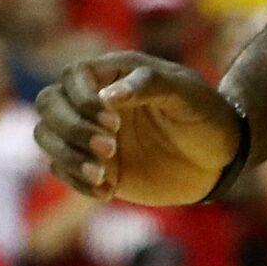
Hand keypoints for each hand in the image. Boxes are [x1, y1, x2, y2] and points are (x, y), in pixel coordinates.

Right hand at [35, 53, 238, 205]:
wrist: (219, 157)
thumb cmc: (205, 114)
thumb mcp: (185, 93)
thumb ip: (148, 85)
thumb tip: (108, 95)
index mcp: (114, 74)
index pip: (72, 77)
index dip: (83, 99)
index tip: (115, 122)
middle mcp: (95, 102)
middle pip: (48, 104)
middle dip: (71, 129)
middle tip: (110, 149)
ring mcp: (91, 134)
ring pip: (47, 136)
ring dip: (67, 156)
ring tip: (103, 175)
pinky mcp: (95, 165)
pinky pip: (64, 170)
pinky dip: (78, 182)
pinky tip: (108, 190)